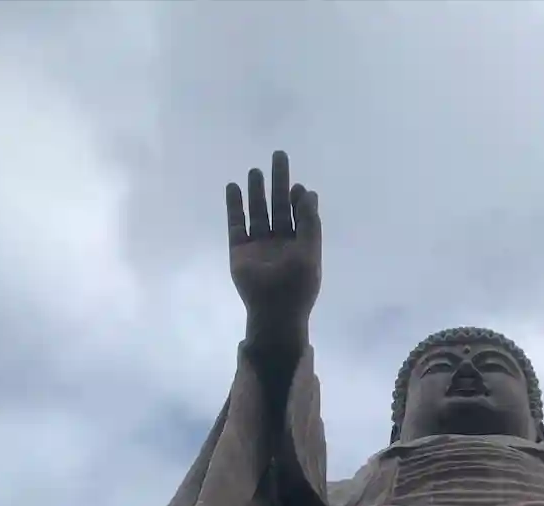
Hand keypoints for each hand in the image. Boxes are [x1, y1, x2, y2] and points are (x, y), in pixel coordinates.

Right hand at [227, 150, 320, 344]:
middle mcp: (279, 243)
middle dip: (279, 182)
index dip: (299, 199)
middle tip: (279, 155)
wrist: (273, 312)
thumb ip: (310, 223)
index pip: (300, 215)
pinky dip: (234, 206)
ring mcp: (258, 246)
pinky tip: (233, 187)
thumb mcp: (310, 253)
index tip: (298, 186)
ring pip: (257, 212)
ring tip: (256, 171)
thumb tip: (309, 193)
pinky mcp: (240, 252)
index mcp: (300, 245)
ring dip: (257, 191)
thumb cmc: (297, 286)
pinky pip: (236, 224)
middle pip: (279, 206)